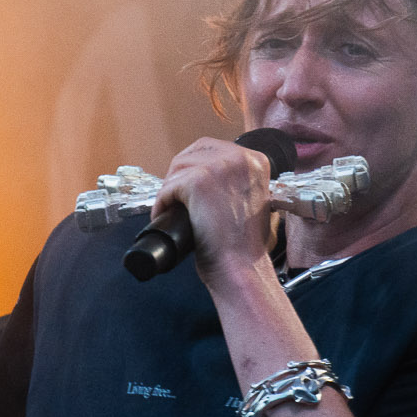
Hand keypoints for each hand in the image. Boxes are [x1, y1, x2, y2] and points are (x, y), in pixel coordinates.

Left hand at [149, 137, 275, 280]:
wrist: (241, 268)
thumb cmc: (245, 245)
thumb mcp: (254, 201)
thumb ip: (239, 183)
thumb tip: (212, 178)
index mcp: (256, 161)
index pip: (214, 148)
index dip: (196, 166)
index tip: (189, 186)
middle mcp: (240, 158)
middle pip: (194, 152)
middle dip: (180, 173)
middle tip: (176, 198)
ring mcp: (219, 167)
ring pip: (178, 168)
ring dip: (170, 189)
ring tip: (171, 210)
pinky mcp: (198, 182)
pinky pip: (167, 187)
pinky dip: (160, 203)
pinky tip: (164, 216)